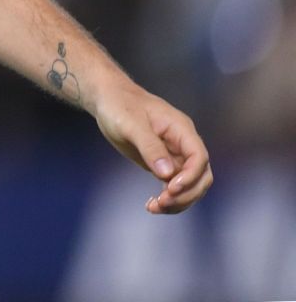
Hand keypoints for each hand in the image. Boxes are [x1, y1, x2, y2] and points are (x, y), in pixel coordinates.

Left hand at [92, 83, 211, 213]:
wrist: (107, 99)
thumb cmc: (119, 105)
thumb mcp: (130, 124)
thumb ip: (149, 147)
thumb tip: (167, 174)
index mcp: (181, 129)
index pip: (199, 157)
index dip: (191, 176)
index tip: (171, 189)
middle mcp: (183, 143)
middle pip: (200, 176)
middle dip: (186, 193)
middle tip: (162, 203)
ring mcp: (175, 155)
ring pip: (190, 185)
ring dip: (178, 200)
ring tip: (154, 208)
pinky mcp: (163, 164)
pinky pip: (174, 185)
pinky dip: (168, 198)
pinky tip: (151, 205)